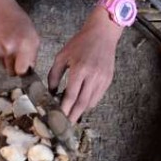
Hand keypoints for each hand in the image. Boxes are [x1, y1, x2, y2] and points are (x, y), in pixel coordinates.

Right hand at [0, 0, 40, 75]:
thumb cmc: (17, 20)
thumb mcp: (32, 34)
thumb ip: (32, 53)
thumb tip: (28, 70)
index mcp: (26, 44)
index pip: (23, 71)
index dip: (24, 71)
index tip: (24, 68)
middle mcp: (11, 49)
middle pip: (12, 72)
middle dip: (15, 67)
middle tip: (16, 54)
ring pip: (4, 66)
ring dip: (6, 59)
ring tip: (7, 43)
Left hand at [47, 3, 123, 121]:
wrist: (102, 34)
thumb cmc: (80, 43)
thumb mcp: (62, 56)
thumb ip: (54, 74)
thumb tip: (51, 91)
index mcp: (80, 69)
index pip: (71, 95)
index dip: (64, 109)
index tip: (57, 118)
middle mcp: (93, 76)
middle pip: (82, 103)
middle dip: (73, 116)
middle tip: (64, 126)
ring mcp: (103, 79)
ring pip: (91, 102)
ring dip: (81, 110)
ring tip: (71, 114)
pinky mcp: (108, 79)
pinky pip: (98, 96)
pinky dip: (89, 102)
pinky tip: (81, 102)